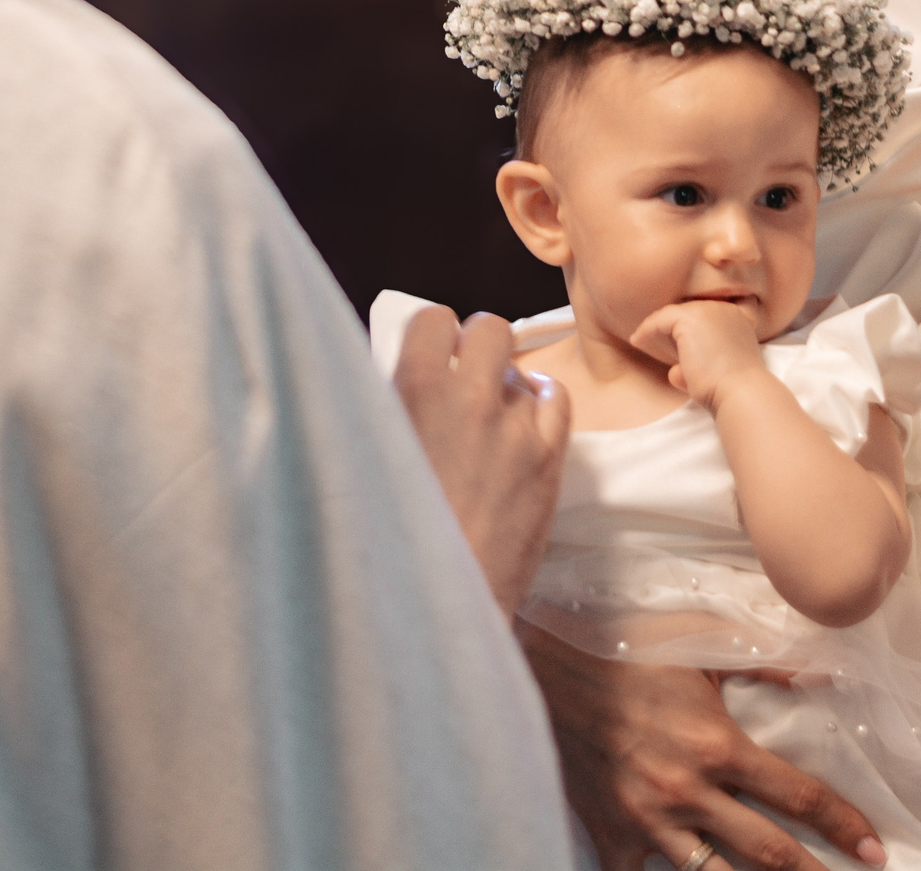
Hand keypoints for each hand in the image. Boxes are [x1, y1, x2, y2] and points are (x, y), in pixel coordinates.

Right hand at [390, 306, 571, 615]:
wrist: (435, 600)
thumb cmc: (382, 539)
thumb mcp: (362, 457)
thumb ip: (384, 409)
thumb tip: (398, 379)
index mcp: (414, 391)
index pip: (433, 319)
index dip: (433, 335)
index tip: (432, 355)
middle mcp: (469, 398)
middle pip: (489, 330)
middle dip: (478, 346)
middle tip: (467, 376)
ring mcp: (515, 429)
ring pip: (526, 370)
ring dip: (509, 384)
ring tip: (492, 416)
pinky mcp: (549, 461)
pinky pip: (558, 401)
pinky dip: (542, 405)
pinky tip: (524, 426)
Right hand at [519, 623, 886, 870]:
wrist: (546, 669)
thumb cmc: (627, 650)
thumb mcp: (703, 642)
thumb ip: (768, 662)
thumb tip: (825, 679)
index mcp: (716, 745)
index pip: (799, 797)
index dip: (843, 826)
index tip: (874, 849)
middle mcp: (687, 792)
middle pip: (770, 854)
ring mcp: (647, 823)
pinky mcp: (612, 838)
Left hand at [631, 300, 767, 405]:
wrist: (739, 392)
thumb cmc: (730, 390)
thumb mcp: (717, 373)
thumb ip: (698, 367)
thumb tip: (674, 372)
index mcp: (737, 319)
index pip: (706, 316)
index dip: (687, 328)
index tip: (671, 343)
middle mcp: (724, 309)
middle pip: (688, 311)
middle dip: (669, 326)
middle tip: (649, 340)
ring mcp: (708, 310)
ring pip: (673, 314)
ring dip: (655, 327)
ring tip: (640, 340)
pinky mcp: (691, 319)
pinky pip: (661, 320)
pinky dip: (647, 330)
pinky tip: (637, 341)